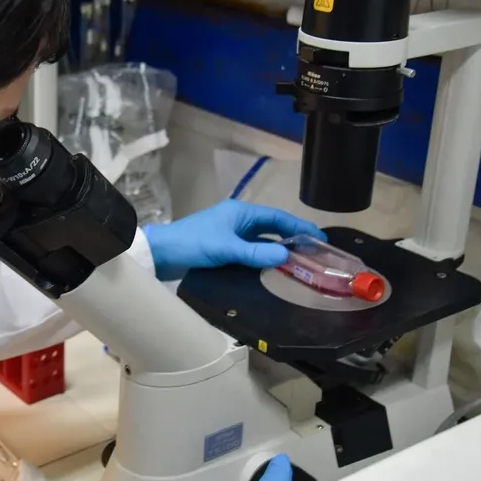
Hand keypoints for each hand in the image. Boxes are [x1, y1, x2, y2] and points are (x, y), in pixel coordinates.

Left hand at [143, 199, 325, 280]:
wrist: (161, 254)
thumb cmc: (193, 244)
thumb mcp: (226, 248)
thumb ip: (256, 253)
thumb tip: (286, 255)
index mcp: (240, 212)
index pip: (277, 217)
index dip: (299, 226)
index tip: (319, 238)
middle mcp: (237, 220)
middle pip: (271, 228)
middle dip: (292, 239)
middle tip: (313, 253)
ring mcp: (229, 234)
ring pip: (261, 240)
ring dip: (277, 249)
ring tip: (298, 263)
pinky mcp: (221, 248)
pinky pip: (249, 250)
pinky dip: (262, 257)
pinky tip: (271, 269)